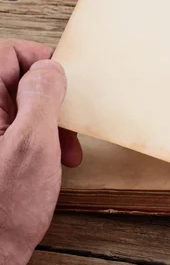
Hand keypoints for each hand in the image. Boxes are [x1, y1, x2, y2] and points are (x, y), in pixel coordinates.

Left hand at [0, 39, 81, 264]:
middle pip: (16, 80)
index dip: (40, 61)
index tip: (65, 80)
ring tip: (65, 150)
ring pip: (21, 105)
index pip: (7, 54)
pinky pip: (19, 128)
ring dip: (50, 122)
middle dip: (51, 100)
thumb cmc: (3, 210)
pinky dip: (42, 139)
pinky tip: (55, 159)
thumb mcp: (34, 145)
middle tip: (68, 124)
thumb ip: (42, 96)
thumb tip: (49, 68)